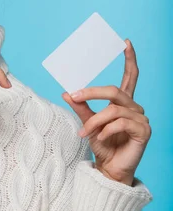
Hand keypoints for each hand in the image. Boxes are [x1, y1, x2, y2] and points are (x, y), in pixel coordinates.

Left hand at [61, 39, 151, 186]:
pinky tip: (101, 138)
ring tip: (85, 133)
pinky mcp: (144, 131)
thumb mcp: (88, 124)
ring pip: (113, 110)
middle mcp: (135, 107)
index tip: (125, 42)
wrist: (109, 169)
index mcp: (123, 103)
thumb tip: (66, 93)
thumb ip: (81, 107)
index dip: (129, 59)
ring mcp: (141, 119)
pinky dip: (106, 130)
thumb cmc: (102, 145)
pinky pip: (120, 123)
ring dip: (95, 121)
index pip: (130, 76)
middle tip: (75, 96)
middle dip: (92, 92)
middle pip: (114, 91)